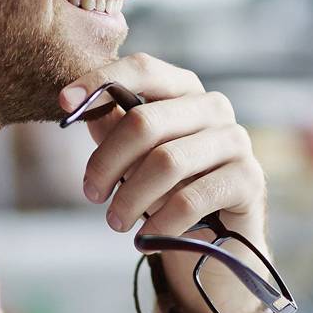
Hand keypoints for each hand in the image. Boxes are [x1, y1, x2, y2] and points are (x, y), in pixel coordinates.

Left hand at [62, 55, 273, 312]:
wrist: (218, 243)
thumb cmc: (170, 190)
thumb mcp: (134, 157)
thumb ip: (112, 126)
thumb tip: (77, 105)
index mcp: (184, 90)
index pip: (143, 69)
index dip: (99, 81)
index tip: (63, 103)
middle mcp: (213, 107)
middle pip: (145, 122)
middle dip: (107, 162)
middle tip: (91, 194)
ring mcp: (235, 140)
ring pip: (167, 162)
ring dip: (130, 199)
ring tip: (115, 223)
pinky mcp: (249, 179)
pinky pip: (191, 199)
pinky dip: (161, 222)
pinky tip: (147, 239)